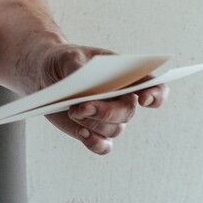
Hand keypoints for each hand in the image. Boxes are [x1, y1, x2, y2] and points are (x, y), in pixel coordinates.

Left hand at [28, 42, 167, 155]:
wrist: (46, 77)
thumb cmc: (65, 61)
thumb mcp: (69, 56)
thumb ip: (78, 67)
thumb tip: (85, 83)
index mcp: (126, 75)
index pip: (153, 85)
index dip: (156, 93)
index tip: (144, 98)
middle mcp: (123, 98)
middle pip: (128, 111)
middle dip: (107, 112)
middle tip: (83, 106)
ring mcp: (109, 118)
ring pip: (114, 129)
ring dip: (93, 123)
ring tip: (72, 111)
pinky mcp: (94, 132)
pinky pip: (104, 146)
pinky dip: (95, 143)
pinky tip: (82, 133)